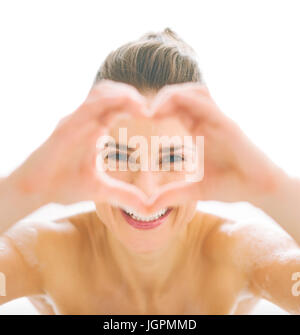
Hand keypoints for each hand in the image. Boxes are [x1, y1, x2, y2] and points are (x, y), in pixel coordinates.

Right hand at [9, 80, 148, 208]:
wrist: (35, 190)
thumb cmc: (64, 186)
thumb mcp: (101, 190)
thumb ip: (124, 194)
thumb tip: (147, 208)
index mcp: (93, 129)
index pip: (115, 107)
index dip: (134, 106)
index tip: (152, 115)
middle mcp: (84, 120)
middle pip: (110, 93)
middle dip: (131, 95)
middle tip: (150, 107)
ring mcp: (74, 120)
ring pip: (100, 93)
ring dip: (123, 94)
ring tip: (142, 105)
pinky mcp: (66, 126)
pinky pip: (88, 106)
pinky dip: (107, 101)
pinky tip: (126, 105)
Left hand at [147, 82, 285, 208]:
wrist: (259, 190)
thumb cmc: (230, 186)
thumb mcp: (195, 190)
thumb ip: (173, 194)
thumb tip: (150, 205)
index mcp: (200, 130)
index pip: (177, 108)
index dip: (158, 109)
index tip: (142, 120)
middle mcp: (209, 122)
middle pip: (184, 95)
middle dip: (161, 98)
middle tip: (143, 112)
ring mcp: (219, 121)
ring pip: (195, 92)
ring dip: (172, 95)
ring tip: (154, 111)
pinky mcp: (229, 125)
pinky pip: (207, 105)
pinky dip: (187, 101)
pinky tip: (169, 109)